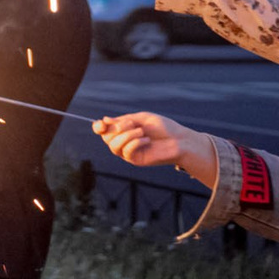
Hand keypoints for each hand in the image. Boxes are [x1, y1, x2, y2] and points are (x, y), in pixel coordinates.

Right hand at [92, 111, 209, 170]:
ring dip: (126, 136)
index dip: (98, 127)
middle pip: (106, 137)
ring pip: (113, 146)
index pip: (104, 130)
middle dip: (118, 128)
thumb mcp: (142, 118)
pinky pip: (126, 152)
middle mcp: (124, 142)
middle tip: (133, 124)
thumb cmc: (164, 127)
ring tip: (142, 132)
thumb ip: (123, 120)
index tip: (102, 124)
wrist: (180, 140)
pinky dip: (135, 143)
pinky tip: (147, 140)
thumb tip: (105, 121)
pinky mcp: (135, 160)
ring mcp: (128, 152)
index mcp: (124, 130)